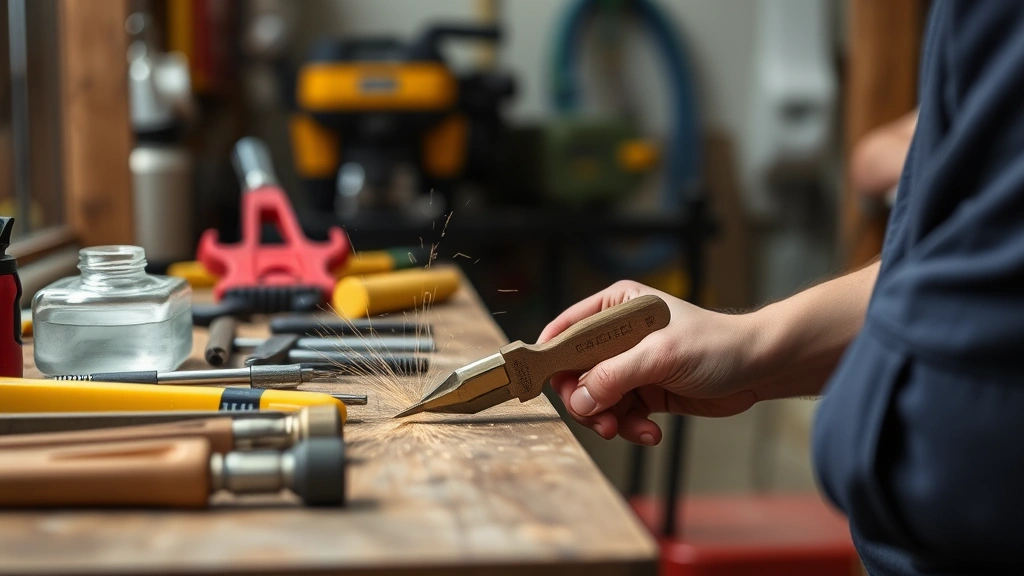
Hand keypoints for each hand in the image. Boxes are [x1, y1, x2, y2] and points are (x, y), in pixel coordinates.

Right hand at [538, 281, 760, 445]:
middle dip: (584, 399)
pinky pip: (619, 414)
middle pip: (574, 372)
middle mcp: (616, 334)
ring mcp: (629, 364)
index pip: (566, 329)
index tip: (540, 383)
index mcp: (615, 306)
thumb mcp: (662, 355)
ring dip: (608, 419)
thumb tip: (580, 399)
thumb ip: (617, 374)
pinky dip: (629, 428)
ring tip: (629, 430)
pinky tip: (650, 433)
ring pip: (594, 398)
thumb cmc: (716, 344)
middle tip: (600, 419)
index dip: (551, 356)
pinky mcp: (643, 391)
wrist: (759, 368)